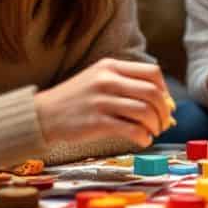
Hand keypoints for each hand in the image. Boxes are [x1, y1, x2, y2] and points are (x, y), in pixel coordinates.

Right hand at [34, 58, 170, 145]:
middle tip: (164, 123)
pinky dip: (143, 137)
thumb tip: (165, 103)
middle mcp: (107, 80)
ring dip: (155, 125)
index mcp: (110, 67)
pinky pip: (131, 130)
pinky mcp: (97, 122)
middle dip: (164, 111)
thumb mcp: (98, 79)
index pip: (152, 72)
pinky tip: (142, 140)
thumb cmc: (75, 99)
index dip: (165, 90)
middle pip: (153, 93)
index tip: (164, 104)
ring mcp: (102, 101)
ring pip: (145, 111)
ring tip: (153, 132)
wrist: (42, 114)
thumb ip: (127, 85)